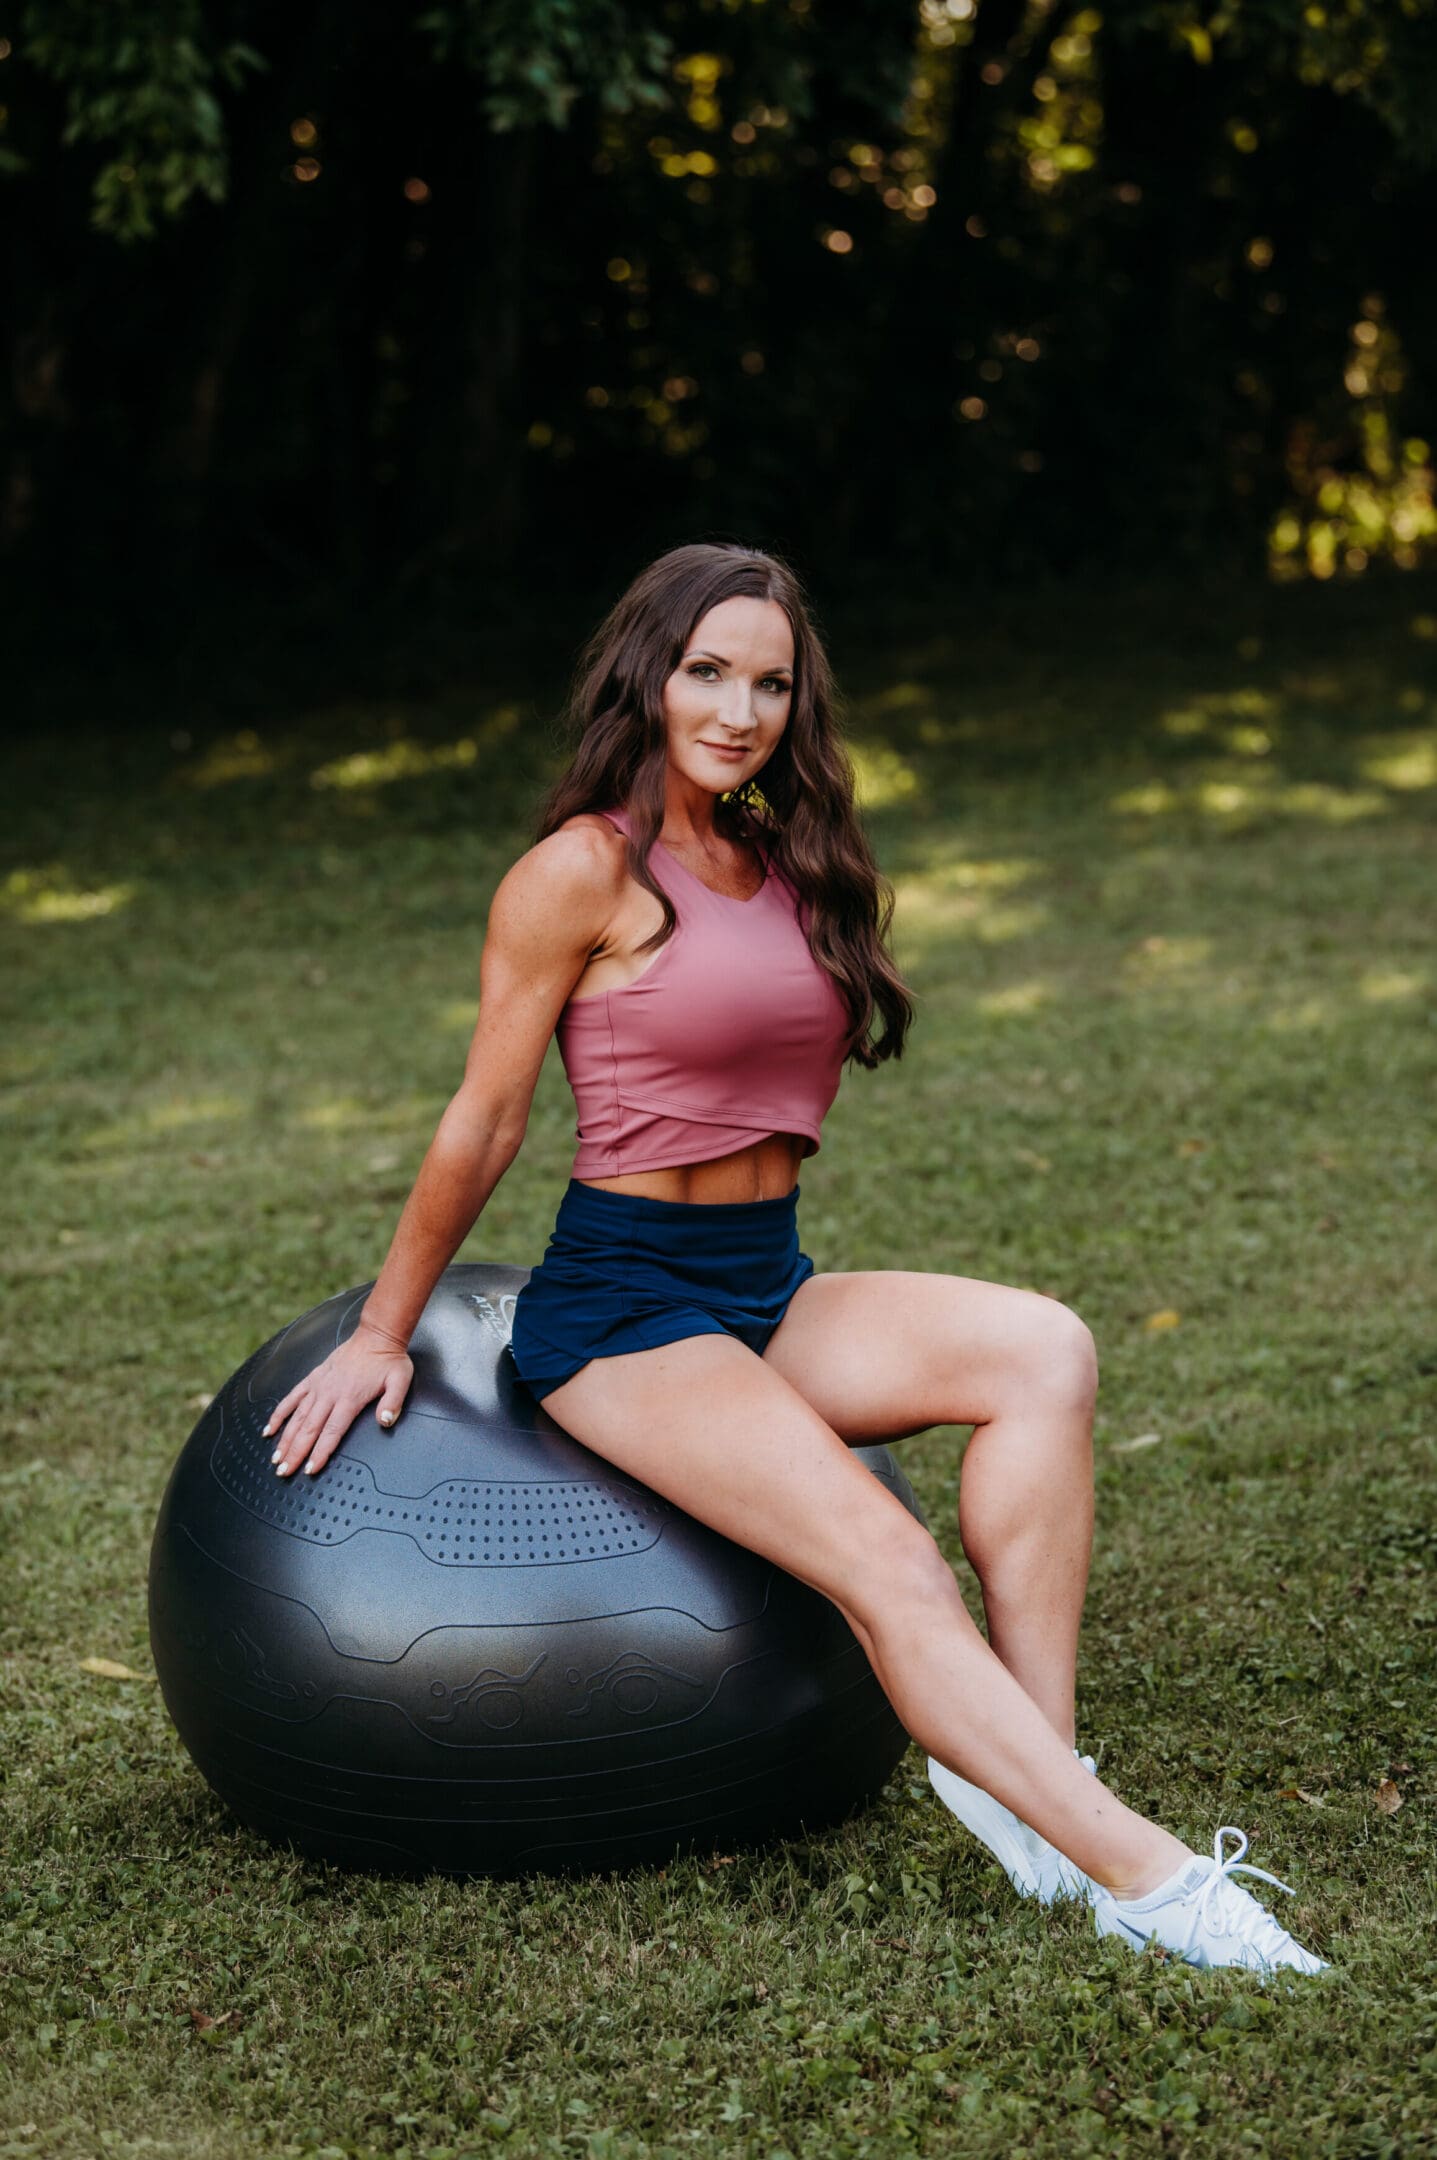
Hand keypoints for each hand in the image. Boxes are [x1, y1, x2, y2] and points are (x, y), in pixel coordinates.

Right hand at [263, 1323, 413, 1479]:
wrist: (375, 1336)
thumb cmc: (388, 1360)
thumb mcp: (400, 1380)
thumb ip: (393, 1402)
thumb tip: (385, 1421)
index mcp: (350, 1398)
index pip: (331, 1432)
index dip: (320, 1453)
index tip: (309, 1470)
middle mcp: (329, 1394)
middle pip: (309, 1429)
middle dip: (296, 1453)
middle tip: (284, 1472)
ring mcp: (318, 1386)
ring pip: (297, 1417)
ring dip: (285, 1439)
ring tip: (276, 1458)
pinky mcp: (313, 1378)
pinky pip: (292, 1398)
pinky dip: (279, 1414)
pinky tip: (269, 1429)